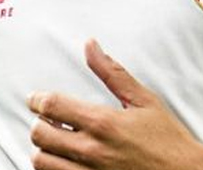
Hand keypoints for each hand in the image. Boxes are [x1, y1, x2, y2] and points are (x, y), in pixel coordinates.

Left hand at [27, 39, 202, 169]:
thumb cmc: (166, 139)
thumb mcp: (144, 100)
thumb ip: (112, 72)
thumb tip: (90, 45)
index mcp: (103, 123)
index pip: (51, 106)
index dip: (37, 100)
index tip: (35, 99)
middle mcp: (92, 151)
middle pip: (40, 134)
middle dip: (39, 123)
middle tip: (47, 120)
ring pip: (42, 162)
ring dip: (43, 149)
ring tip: (55, 142)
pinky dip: (54, 169)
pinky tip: (64, 161)